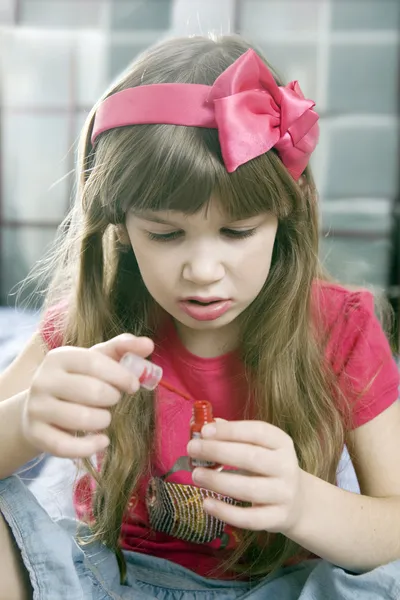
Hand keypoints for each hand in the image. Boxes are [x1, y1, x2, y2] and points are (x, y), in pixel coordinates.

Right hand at [22, 334, 153, 458]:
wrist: (38, 409)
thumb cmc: (77, 380)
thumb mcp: (96, 360)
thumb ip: (123, 348)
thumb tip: (149, 344)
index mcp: (59, 357)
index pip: (94, 362)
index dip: (120, 375)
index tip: (134, 385)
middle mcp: (43, 380)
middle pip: (92, 391)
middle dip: (112, 398)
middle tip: (113, 400)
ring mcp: (37, 408)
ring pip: (82, 419)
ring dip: (103, 420)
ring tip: (104, 418)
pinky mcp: (36, 435)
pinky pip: (67, 446)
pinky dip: (90, 447)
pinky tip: (102, 441)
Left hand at [187, 420, 304, 535]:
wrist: (297, 502)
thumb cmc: (268, 467)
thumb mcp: (259, 447)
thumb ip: (234, 436)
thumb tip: (204, 428)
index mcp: (281, 443)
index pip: (258, 432)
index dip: (230, 430)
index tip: (204, 431)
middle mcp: (286, 467)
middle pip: (251, 458)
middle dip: (218, 452)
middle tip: (192, 449)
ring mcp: (283, 494)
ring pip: (249, 488)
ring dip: (218, 481)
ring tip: (196, 475)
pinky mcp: (277, 519)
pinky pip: (249, 518)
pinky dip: (226, 512)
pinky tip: (207, 503)